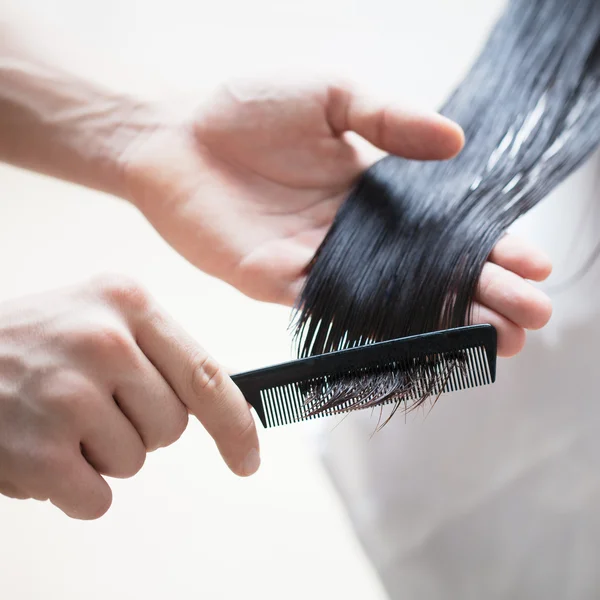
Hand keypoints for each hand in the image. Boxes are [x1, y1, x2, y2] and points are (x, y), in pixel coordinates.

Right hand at [0, 276, 258, 519]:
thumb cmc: (31, 343)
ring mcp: (70, 394)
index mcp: (128, 302)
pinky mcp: (39, 450)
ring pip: (134, 461)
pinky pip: (96, 498)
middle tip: (90, 405)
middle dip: (139, 428)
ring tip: (57, 419)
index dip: (235, 423)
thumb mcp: (99, 317)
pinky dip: (74, 488)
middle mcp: (105, 341)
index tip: (248, 457)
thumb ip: (157, 352)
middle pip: (170, 425)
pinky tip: (42, 451)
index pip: (206, 374)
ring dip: (100, 454)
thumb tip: (222, 399)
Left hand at [121, 77, 551, 356]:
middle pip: (429, 272)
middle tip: (532, 319)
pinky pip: (340, 311)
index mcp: (371, 191)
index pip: (442, 226)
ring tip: (498, 341)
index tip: (532, 264)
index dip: (488, 245)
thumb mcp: (331, 96)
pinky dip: (383, 328)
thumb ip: (389, 121)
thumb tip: (456, 143)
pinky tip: (425, 341)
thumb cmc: (246, 111)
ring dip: (445, 321)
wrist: (175, 138)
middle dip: (483, 295)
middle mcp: (353, 234)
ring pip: (394, 301)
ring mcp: (321, 263)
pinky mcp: (282, 284)